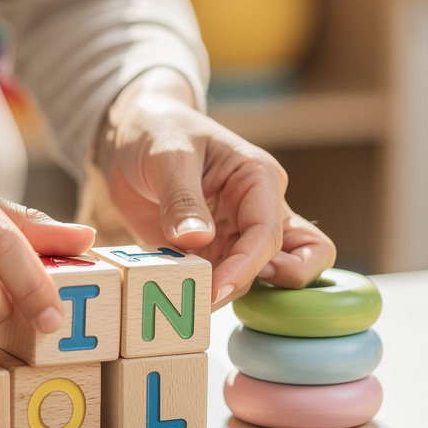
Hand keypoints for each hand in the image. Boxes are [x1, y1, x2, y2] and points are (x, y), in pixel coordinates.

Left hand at [95, 69, 336, 306]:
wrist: (132, 137)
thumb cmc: (159, 132)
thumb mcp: (168, 156)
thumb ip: (182, 199)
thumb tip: (196, 239)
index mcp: (258, 179)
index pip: (268, 232)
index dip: (247, 266)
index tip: (215, 287)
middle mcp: (258, 211)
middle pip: (295, 261)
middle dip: (267, 285)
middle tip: (221, 292)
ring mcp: (236, 236)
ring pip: (259, 280)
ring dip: (227, 294)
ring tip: (184, 296)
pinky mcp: (212, 253)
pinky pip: (221, 282)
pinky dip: (204, 293)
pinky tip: (176, 293)